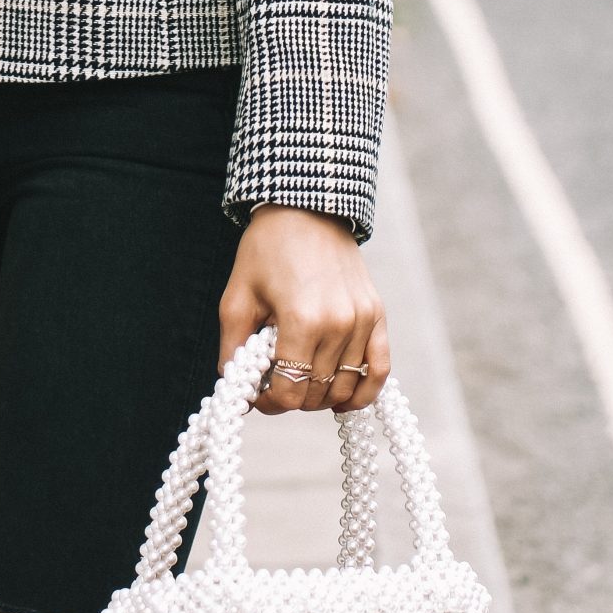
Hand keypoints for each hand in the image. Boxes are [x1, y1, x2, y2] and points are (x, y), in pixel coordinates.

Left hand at [217, 204, 389, 414]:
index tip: (256, 394)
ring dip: (320, 395)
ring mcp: (363, 321)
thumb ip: (233, 350)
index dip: (268, 403)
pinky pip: (379, 370)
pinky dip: (363, 393)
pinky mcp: (377, 315)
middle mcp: (338, 324)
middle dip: (290, 397)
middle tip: (273, 382)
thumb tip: (237, 390)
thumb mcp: (236, 298)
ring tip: (300, 380)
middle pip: (316, 394)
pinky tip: (342, 399)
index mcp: (301, 320)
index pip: (289, 392)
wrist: (306, 209)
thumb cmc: (266, 250)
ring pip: (345, 387)